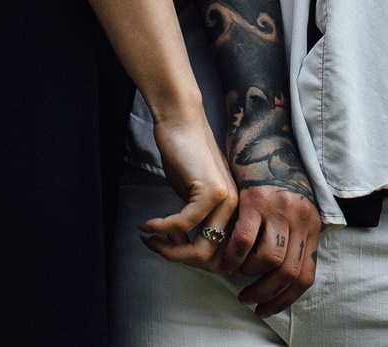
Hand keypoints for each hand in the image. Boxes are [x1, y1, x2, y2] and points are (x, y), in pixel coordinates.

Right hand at [139, 105, 239, 270]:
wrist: (182, 123)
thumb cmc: (185, 157)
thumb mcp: (192, 198)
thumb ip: (194, 224)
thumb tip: (180, 248)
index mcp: (237, 213)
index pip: (225, 258)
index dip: (196, 264)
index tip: (171, 253)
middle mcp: (238, 209)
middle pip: (215, 259)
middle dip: (182, 260)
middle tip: (157, 248)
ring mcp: (227, 200)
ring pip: (202, 248)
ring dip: (171, 250)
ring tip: (151, 240)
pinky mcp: (211, 190)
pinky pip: (184, 224)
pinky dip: (162, 228)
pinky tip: (148, 225)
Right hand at [217, 183, 322, 315]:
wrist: (265, 134)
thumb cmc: (275, 174)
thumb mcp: (294, 207)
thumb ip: (292, 237)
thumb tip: (282, 274)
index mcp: (312, 223)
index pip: (306, 275)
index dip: (286, 299)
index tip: (267, 309)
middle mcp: (301, 217)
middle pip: (289, 272)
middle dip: (267, 294)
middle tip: (249, 299)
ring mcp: (279, 208)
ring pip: (270, 260)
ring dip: (249, 276)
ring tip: (235, 277)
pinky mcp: (255, 199)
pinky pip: (244, 240)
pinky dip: (234, 256)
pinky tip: (225, 258)